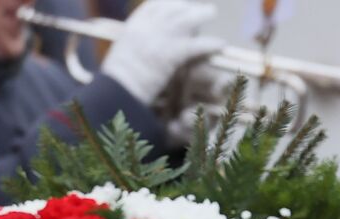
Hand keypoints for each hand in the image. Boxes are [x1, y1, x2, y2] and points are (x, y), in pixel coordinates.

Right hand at [101, 0, 224, 106]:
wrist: (119, 89)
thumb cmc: (120, 77)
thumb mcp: (124, 51)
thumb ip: (137, 43)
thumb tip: (149, 45)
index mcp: (134, 25)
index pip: (153, 5)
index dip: (167, 3)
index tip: (178, 3)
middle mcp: (148, 27)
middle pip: (172, 7)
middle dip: (186, 7)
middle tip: (198, 10)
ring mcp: (161, 39)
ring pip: (186, 19)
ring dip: (202, 14)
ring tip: (212, 13)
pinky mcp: (172, 54)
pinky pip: (196, 45)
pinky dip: (210, 43)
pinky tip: (220, 44)